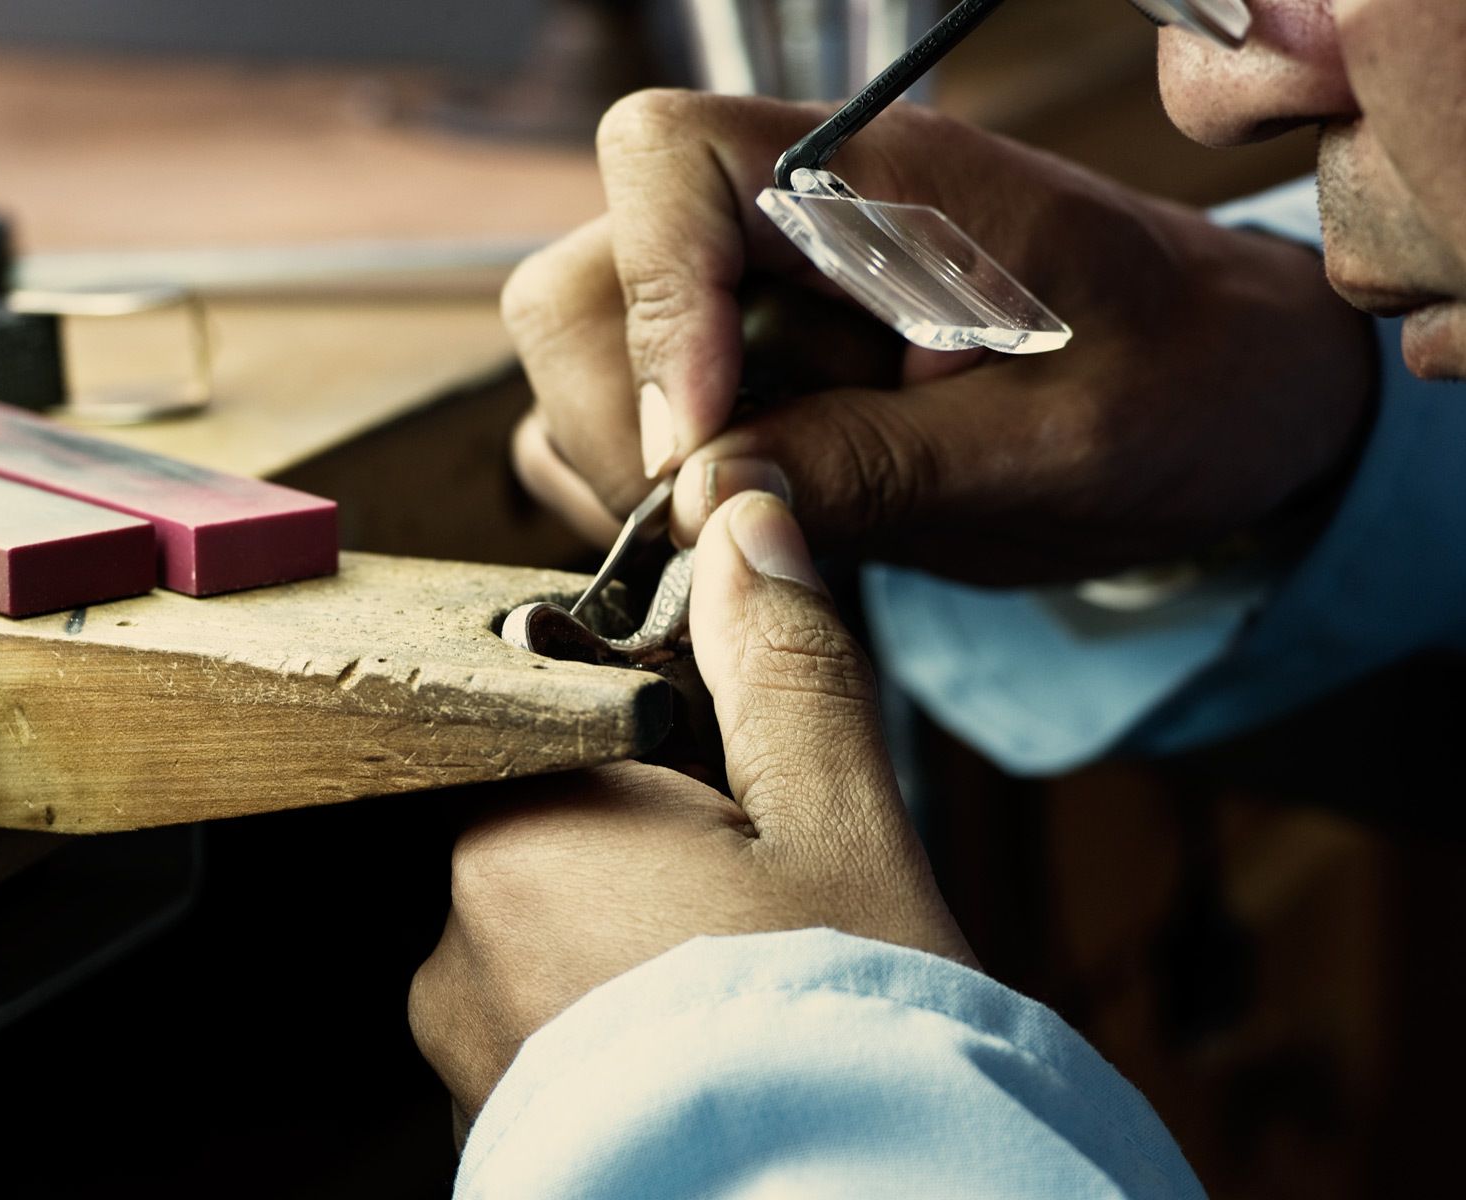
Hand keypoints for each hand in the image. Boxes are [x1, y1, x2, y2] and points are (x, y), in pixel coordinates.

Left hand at [407, 492, 972, 1116]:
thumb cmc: (843, 1043)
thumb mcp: (838, 827)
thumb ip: (781, 667)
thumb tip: (742, 527)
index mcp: (518, 835)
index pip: (562, 712)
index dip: (665, 729)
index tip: (738, 775)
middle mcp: (456, 943)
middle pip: (560, 825)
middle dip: (659, 840)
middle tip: (771, 903)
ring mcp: (466, 1052)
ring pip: (556, 933)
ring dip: (639, 939)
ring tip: (748, 991)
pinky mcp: (498, 1131)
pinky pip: (554, 1031)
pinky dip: (621, 1025)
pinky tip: (710, 1052)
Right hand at [506, 90, 1376, 582]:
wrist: (1232, 399)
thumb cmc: (1182, 391)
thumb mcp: (1060, 448)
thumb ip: (883, 465)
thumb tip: (701, 497)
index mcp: (878, 179)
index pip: (668, 159)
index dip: (653, 298)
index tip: (698, 440)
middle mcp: (789, 222)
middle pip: (583, 280)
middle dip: (621, 419)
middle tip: (721, 519)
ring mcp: (755, 301)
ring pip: (584, 364)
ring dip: (638, 470)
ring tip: (780, 521)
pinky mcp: (751, 375)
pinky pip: (628, 428)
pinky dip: (660, 497)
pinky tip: (767, 527)